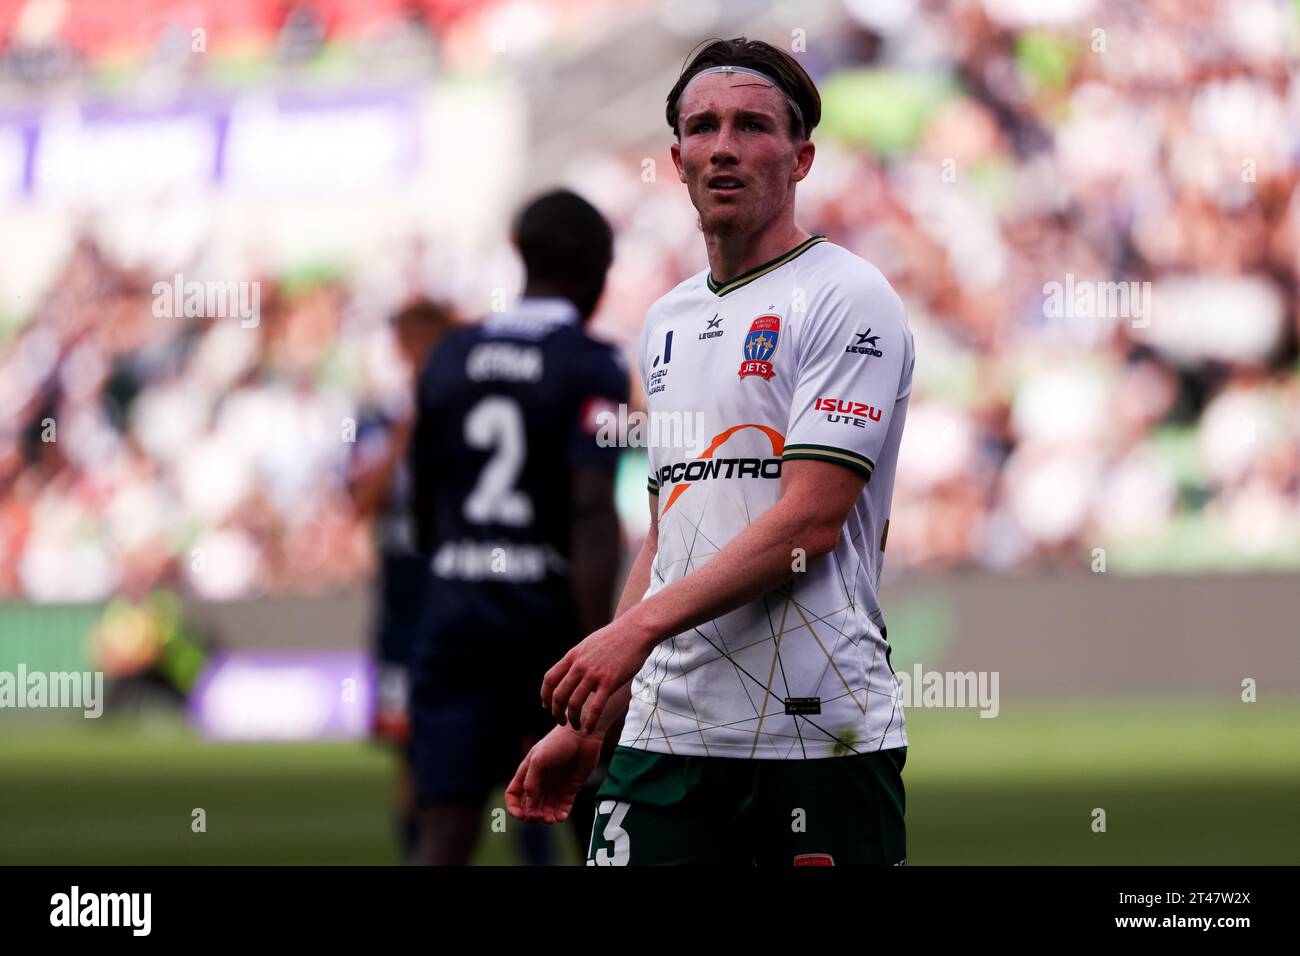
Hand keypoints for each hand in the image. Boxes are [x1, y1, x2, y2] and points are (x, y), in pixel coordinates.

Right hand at [505, 726, 602, 823]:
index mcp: (527, 773)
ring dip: (546, 818)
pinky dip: (561, 815)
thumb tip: (529, 803)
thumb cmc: (557, 743)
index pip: (514, 794)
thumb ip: (531, 782)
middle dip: (531, 815)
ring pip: (546, 809)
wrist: (582, 736)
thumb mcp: (538, 760)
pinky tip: (560, 817)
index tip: (519, 816)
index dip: (513, 807)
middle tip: (538, 817)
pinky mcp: (570, 789)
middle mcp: (540, 782)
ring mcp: (555, 786)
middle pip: (530, 805)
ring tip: (550, 819)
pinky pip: (563, 807)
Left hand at [541, 615, 654, 733]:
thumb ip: (579, 659)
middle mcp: (580, 666)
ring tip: (574, 727)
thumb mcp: (589, 644)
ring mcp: (594, 674)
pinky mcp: (610, 682)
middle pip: (559, 694)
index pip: (550, 679)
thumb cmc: (615, 637)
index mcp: (573, 656)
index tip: (547, 706)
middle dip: (556, 712)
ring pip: (574, 703)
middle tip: (561, 721)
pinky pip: (595, 707)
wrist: (636, 630)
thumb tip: (573, 672)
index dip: (545, 696)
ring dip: (572, 719)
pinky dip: (589, 721)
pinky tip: (588, 729)